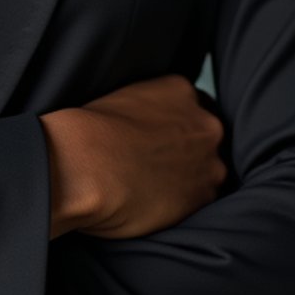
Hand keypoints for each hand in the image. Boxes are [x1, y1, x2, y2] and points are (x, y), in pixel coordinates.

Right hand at [40, 74, 229, 239]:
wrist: (85, 165)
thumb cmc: (89, 133)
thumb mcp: (120, 101)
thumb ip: (147, 109)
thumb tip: (147, 127)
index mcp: (180, 89)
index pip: (193, 106)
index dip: (176, 126)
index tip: (161, 140)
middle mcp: (203, 121)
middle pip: (207, 137)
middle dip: (188, 151)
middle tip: (159, 166)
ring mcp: (209, 159)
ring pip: (208, 171)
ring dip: (189, 179)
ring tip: (155, 189)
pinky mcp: (204, 195)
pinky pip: (201, 201)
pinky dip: (184, 205)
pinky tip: (156, 204)